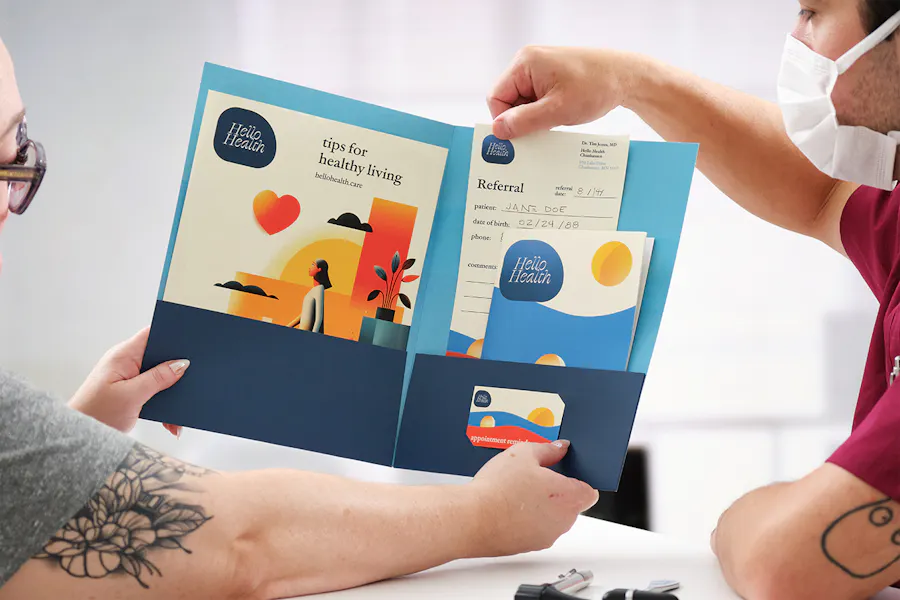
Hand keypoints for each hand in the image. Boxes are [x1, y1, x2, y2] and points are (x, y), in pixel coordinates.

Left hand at [68, 327, 187, 434]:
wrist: (78, 439)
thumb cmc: (95, 414)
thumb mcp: (132, 396)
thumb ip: (158, 378)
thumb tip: (181, 364)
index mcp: (123, 355)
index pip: (152, 334)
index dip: (172, 333)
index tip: (192, 340)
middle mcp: (126, 362)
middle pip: (159, 356)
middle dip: (177, 368)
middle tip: (194, 378)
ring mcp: (129, 377)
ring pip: (159, 376)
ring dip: (172, 392)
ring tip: (182, 409)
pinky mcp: (131, 392)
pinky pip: (154, 392)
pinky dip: (165, 405)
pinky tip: (172, 423)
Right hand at [470, 440, 598, 555]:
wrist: (472, 519)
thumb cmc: (498, 489)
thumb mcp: (524, 453)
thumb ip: (548, 449)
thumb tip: (560, 448)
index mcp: (569, 497)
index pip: (589, 490)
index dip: (577, 479)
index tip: (563, 472)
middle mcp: (563, 521)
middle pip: (570, 504)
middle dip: (556, 492)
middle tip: (533, 478)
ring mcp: (546, 537)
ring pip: (552, 518)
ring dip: (541, 508)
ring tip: (515, 492)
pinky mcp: (529, 547)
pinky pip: (535, 530)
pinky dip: (526, 521)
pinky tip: (507, 508)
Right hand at [488, 46, 638, 139]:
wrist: (627, 76)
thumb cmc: (596, 86)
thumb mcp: (557, 110)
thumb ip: (524, 121)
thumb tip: (498, 131)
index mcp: (524, 63)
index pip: (496, 98)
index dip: (504, 120)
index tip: (521, 135)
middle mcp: (528, 63)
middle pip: (507, 101)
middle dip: (522, 119)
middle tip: (542, 130)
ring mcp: (540, 69)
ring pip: (522, 103)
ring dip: (535, 117)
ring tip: (556, 119)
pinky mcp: (550, 77)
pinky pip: (535, 100)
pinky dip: (544, 112)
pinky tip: (560, 115)